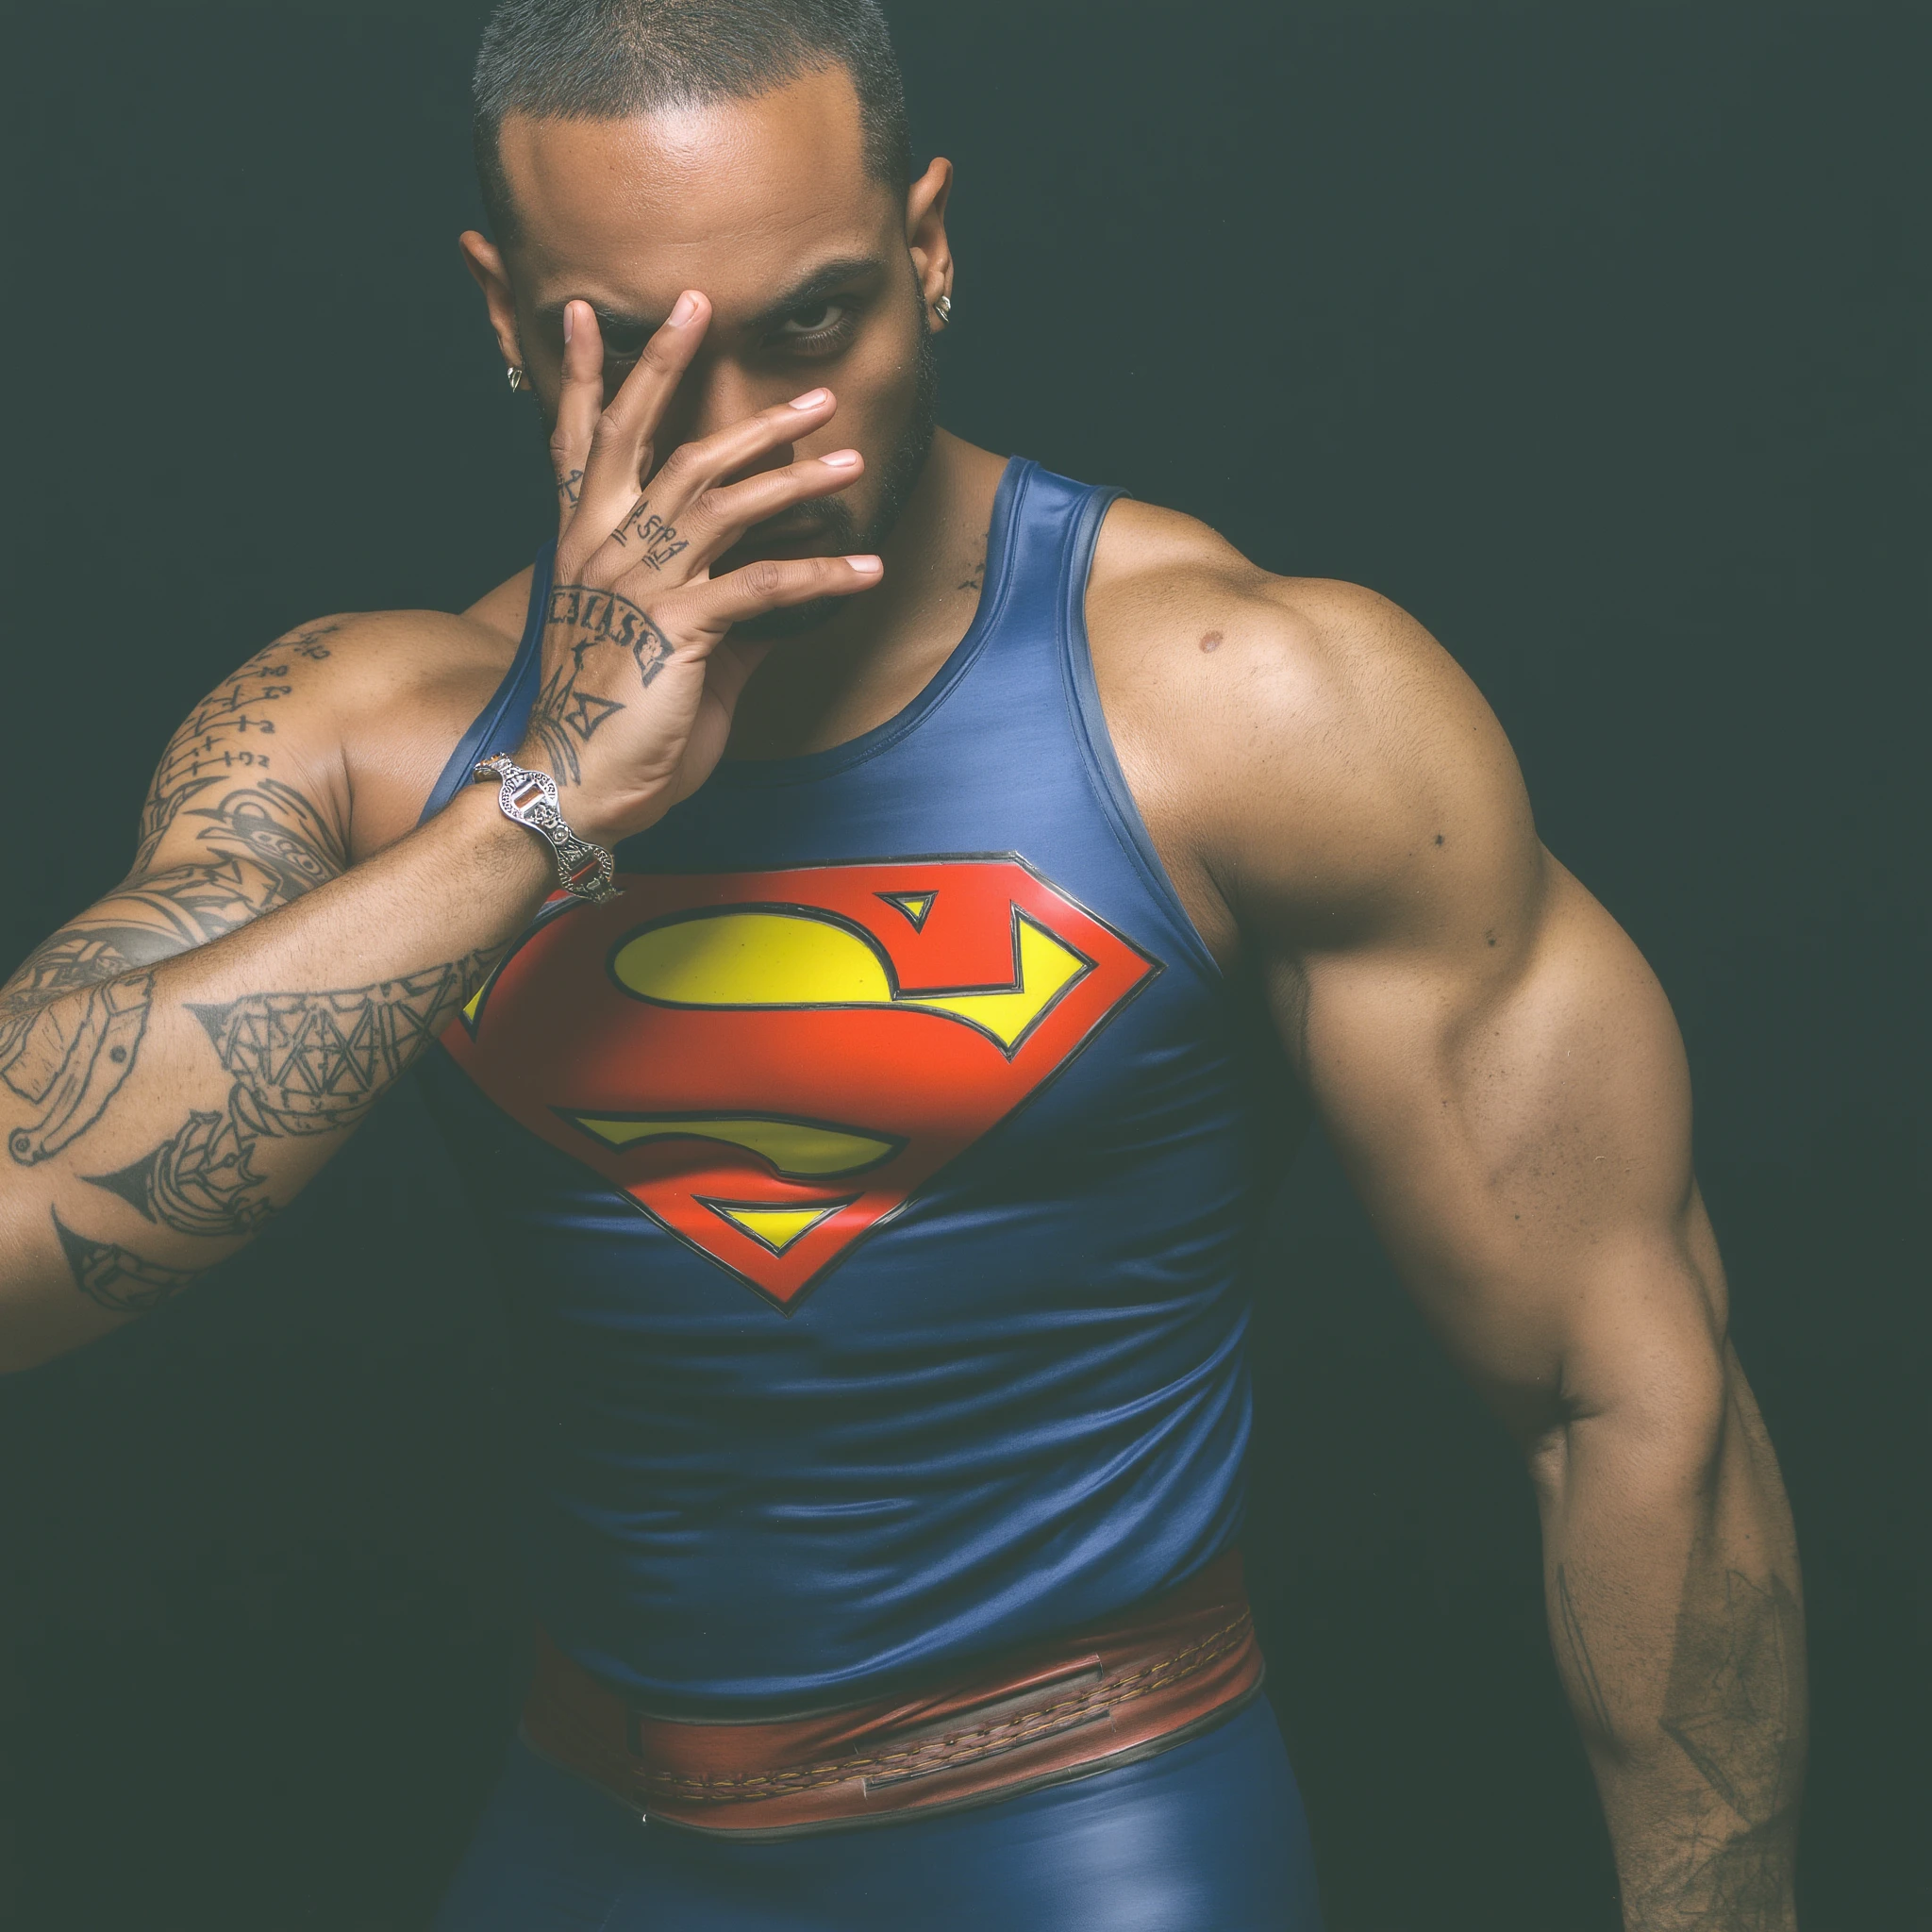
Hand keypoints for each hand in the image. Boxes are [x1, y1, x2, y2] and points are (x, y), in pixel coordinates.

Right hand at [515, 291, 880, 844]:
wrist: (574, 785)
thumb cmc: (615, 723)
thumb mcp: (668, 654)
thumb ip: (717, 613)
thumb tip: (774, 601)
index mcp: (585, 544)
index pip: (582, 441)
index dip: (594, 375)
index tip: (590, 310)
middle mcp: (603, 547)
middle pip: (654, 438)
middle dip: (691, 372)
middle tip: (727, 321)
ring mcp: (638, 581)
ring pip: (721, 497)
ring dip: (792, 473)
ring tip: (849, 455)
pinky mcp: (678, 624)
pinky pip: (765, 584)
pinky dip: (822, 574)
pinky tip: (867, 570)